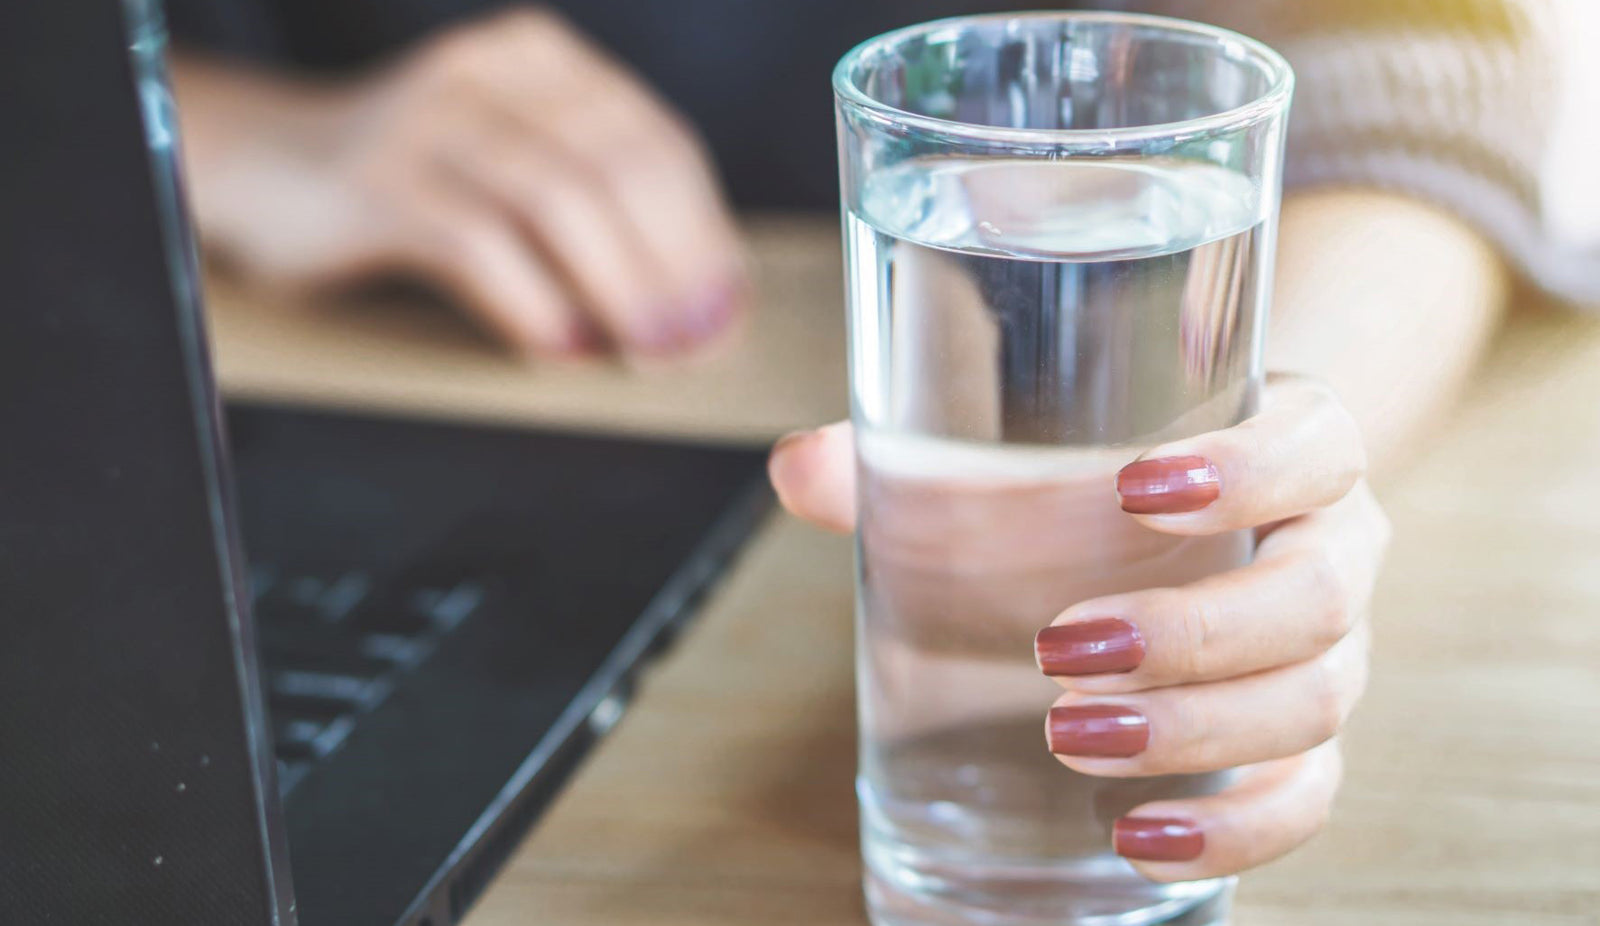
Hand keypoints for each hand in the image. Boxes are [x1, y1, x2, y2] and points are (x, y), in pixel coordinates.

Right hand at [173, 7, 746, 357]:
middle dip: (671, 267)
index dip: (704, 231)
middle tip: (695, 342)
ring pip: (557, 199)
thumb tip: (694, 297)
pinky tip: (564, 348)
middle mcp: (490, 73)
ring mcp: (429, 119)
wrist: (261, 166)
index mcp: (540, 62)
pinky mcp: (377, 180)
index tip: (728, 306)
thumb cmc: (409, 183)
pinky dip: (533, 303)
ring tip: (646, 353)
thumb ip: (591, 201)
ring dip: (616, 288)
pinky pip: (476, 243)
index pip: (657, 140)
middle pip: (617, 168)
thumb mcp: (511, 165)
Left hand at [768, 374, 1388, 880]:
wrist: (1211, 512)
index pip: (1316, 442)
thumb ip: (922, 450)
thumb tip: (796, 468)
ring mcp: (1331, 649)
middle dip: (1188, 634)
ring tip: (1071, 738)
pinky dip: (1234, 826)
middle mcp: (1332, 545)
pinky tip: (1138, 835)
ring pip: (1313, 702)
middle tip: (1060, 652)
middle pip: (1314, 596)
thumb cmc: (1120, 472)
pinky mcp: (1307, 737)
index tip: (1136, 488)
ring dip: (1195, 732)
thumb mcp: (1051, 440)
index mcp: (1293, 446)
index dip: (1249, 468)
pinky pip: (1305, 795)